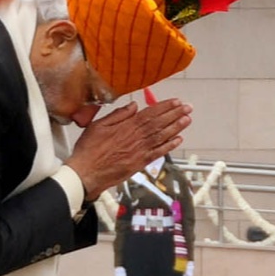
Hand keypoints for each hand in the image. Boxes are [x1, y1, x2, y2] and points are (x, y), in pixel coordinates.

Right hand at [69, 95, 191, 196]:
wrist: (86, 173)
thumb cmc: (89, 150)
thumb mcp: (98, 125)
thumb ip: (118, 115)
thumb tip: (134, 106)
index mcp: (126, 126)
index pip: (150, 113)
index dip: (165, 107)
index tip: (177, 102)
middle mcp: (136, 138)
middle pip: (160, 123)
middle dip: (175, 114)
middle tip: (188, 108)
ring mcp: (140, 151)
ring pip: (162, 136)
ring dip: (176, 127)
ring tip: (187, 120)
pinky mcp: (140, 163)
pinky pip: (158, 153)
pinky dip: (169, 146)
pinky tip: (178, 140)